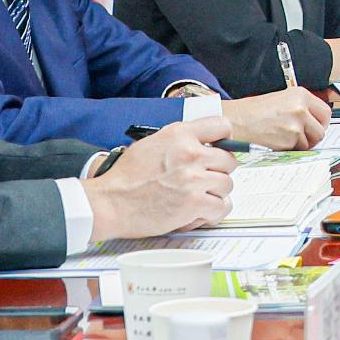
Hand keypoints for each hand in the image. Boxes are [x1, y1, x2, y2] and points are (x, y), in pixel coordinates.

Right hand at [84, 117, 235, 239]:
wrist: (110, 203)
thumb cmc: (126, 178)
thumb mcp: (151, 145)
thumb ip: (179, 142)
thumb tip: (204, 145)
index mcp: (178, 134)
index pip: (222, 126)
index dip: (225, 140)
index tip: (219, 150)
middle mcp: (189, 152)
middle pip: (229, 161)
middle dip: (218, 172)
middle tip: (203, 181)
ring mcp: (194, 178)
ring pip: (227, 184)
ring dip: (215, 194)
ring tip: (196, 198)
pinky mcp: (194, 202)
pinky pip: (222, 206)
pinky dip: (212, 212)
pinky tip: (198, 212)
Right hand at [212, 85, 331, 149]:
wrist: (233, 121)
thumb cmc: (250, 112)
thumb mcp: (279, 100)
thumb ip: (299, 108)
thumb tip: (313, 122)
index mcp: (300, 95)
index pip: (325, 112)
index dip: (320, 123)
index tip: (315, 127)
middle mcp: (300, 108)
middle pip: (321, 130)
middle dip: (312, 137)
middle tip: (300, 138)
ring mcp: (296, 125)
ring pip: (310, 143)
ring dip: (300, 145)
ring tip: (282, 138)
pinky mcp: (289, 141)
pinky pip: (297, 151)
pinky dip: (289, 150)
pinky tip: (276, 142)